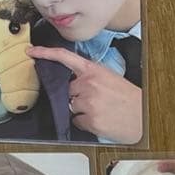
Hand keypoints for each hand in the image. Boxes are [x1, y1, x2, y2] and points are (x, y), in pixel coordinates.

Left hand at [28, 46, 142, 143]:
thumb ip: (89, 77)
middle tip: (97, 100)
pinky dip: (85, 122)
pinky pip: (76, 120)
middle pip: (67, 90)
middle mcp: (89, 84)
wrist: (144, 117)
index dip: (45, 53)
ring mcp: (88, 102)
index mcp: (94, 71)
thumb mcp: (109, 79)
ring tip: (101, 110)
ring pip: (71, 106)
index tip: (30, 51)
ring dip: (81, 110)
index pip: (65, 58)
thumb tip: (72, 83)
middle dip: (76, 96)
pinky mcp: (88, 118)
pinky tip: (100, 119)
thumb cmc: (128, 99)